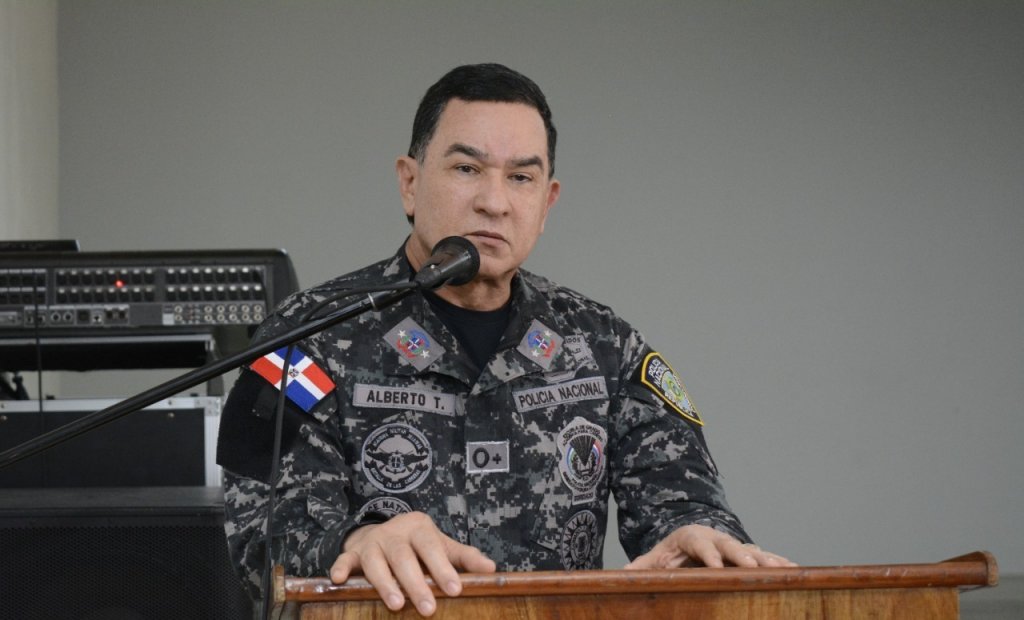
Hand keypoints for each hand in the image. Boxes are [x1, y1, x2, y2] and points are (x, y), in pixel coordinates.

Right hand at [329, 512, 495, 616]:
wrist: (384, 533)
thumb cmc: (419, 545)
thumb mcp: (442, 547)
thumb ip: (465, 558)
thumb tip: (491, 570)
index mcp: (419, 527)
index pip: (431, 546)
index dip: (442, 568)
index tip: (455, 591)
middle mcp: (394, 532)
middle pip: (403, 556)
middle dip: (416, 583)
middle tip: (428, 609)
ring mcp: (371, 542)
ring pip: (375, 561)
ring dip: (384, 583)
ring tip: (397, 604)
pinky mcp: (352, 553)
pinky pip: (344, 559)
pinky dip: (340, 568)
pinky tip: (338, 580)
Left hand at [624, 524, 795, 569]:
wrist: (689, 539)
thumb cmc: (671, 554)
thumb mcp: (653, 559)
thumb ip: (639, 567)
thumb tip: (618, 575)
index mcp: (691, 537)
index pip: (699, 544)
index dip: (707, 555)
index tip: (714, 567)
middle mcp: (716, 538)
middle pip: (730, 545)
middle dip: (741, 556)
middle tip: (752, 568)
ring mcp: (733, 546)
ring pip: (752, 551)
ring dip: (767, 561)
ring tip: (782, 569)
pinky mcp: (747, 555)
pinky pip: (767, 559)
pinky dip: (781, 564)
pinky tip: (797, 571)